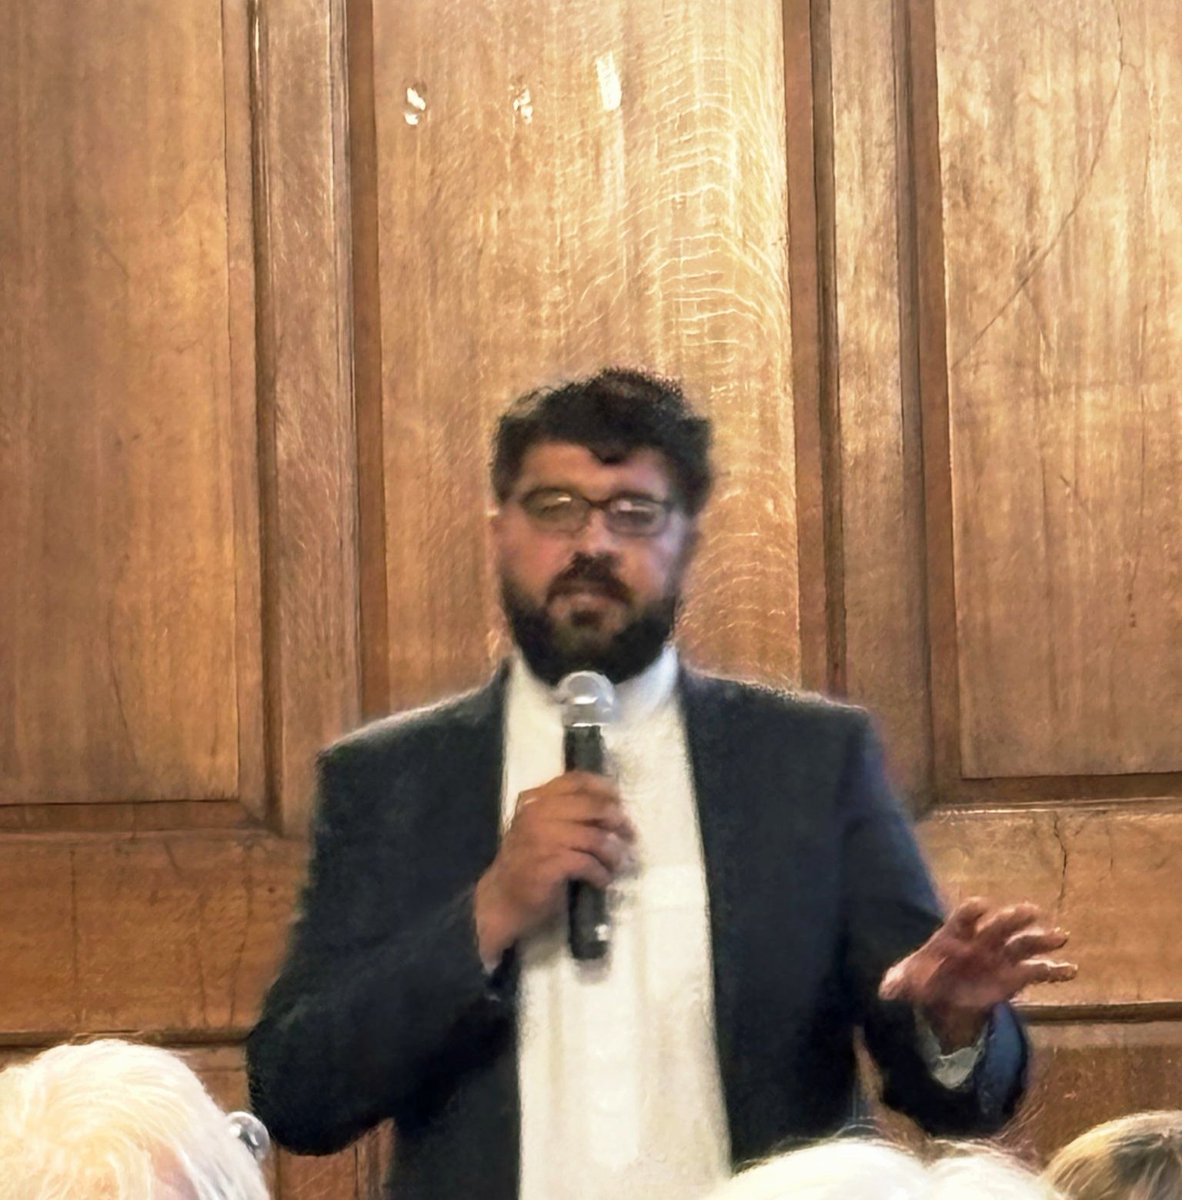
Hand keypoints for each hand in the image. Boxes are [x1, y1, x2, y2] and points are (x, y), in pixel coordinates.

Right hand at [474, 772, 634, 963]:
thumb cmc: (525, 863)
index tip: (620, 801)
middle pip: (591, 806)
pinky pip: (588, 863)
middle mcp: (537, 814)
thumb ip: (563, 812)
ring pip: (594, 837)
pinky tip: (602, 880)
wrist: (501, 899)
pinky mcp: (549, 865)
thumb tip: (609, 807)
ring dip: (612, 852)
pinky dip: (601, 872)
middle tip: (629, 834)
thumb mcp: (538, 827)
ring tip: (616, 863)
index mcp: (535, 800)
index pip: (575, 781)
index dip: (603, 788)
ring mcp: (542, 839)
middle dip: (617, 821)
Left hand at [878, 897, 1077, 1048]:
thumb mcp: (907, 981)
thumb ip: (897, 983)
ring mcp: (1000, 956)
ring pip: (1023, 943)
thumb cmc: (925, 977)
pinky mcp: (1014, 976)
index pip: (964, 916)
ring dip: (1041, 939)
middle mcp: (981, 940)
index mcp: (954, 934)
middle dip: (1013, 918)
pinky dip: (1054, 969)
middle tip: (1031, 911)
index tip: (982, 906)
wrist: (945, 994)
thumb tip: (885, 991)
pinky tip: (1070, 970)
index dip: (972, 910)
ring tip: (1060, 936)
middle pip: (999, 924)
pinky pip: (1037, 970)